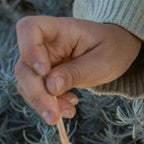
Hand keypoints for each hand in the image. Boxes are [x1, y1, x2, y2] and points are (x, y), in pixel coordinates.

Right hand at [14, 15, 141, 123]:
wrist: (118, 49)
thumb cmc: (113, 48)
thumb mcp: (102, 61)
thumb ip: (76, 72)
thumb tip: (50, 87)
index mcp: (60, 30)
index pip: (29, 28)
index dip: (29, 49)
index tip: (44, 71)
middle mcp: (46, 44)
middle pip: (24, 65)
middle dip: (36, 93)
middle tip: (53, 115)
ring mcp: (44, 60)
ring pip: (26, 83)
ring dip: (42, 103)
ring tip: (68, 112)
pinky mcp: (46, 76)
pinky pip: (38, 92)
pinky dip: (50, 105)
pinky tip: (69, 108)